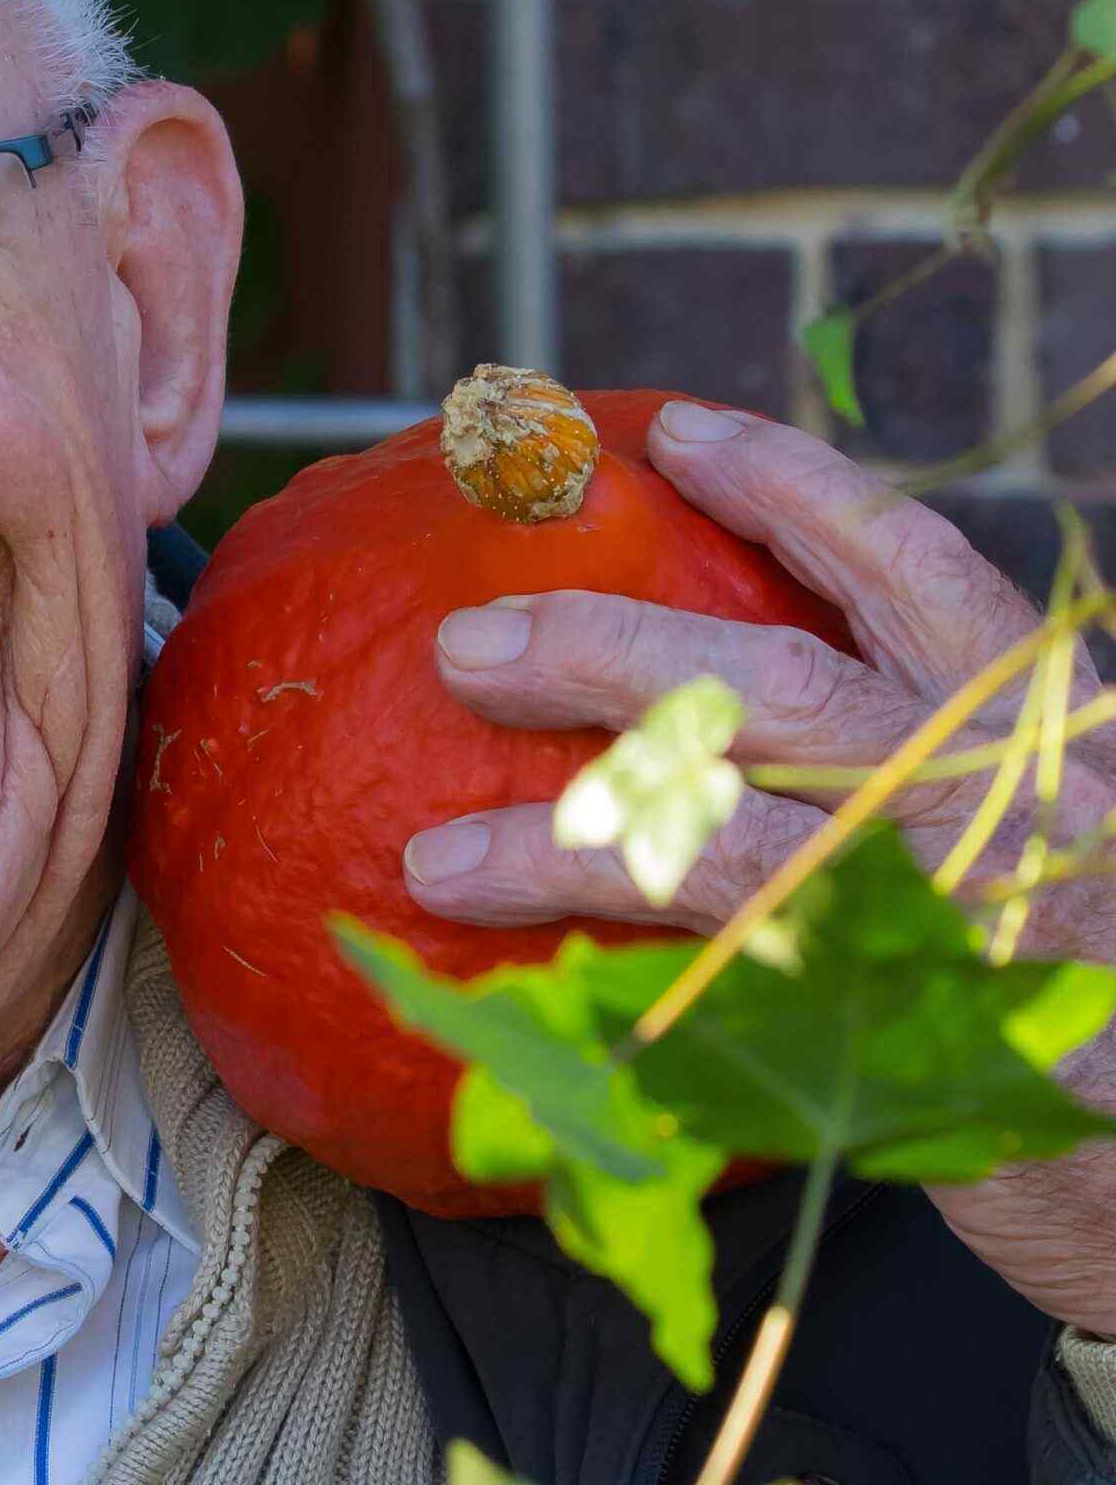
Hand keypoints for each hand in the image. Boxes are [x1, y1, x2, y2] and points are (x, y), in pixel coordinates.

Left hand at [400, 398, 1115, 1335]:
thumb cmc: (1084, 962)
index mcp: (1028, 718)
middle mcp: (992, 797)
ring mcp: (955, 921)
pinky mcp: (915, 1052)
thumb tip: (710, 692)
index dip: (788, 489)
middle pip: (780, 692)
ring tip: (434, 859)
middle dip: (609, 655)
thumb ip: (903, 748)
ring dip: (568, 848)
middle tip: (464, 645)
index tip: (673, 433)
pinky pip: (725, 1006)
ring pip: (732, 850)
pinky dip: (613, 1002)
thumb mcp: (1030, 814)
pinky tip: (516, 1003)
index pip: (905, 568)